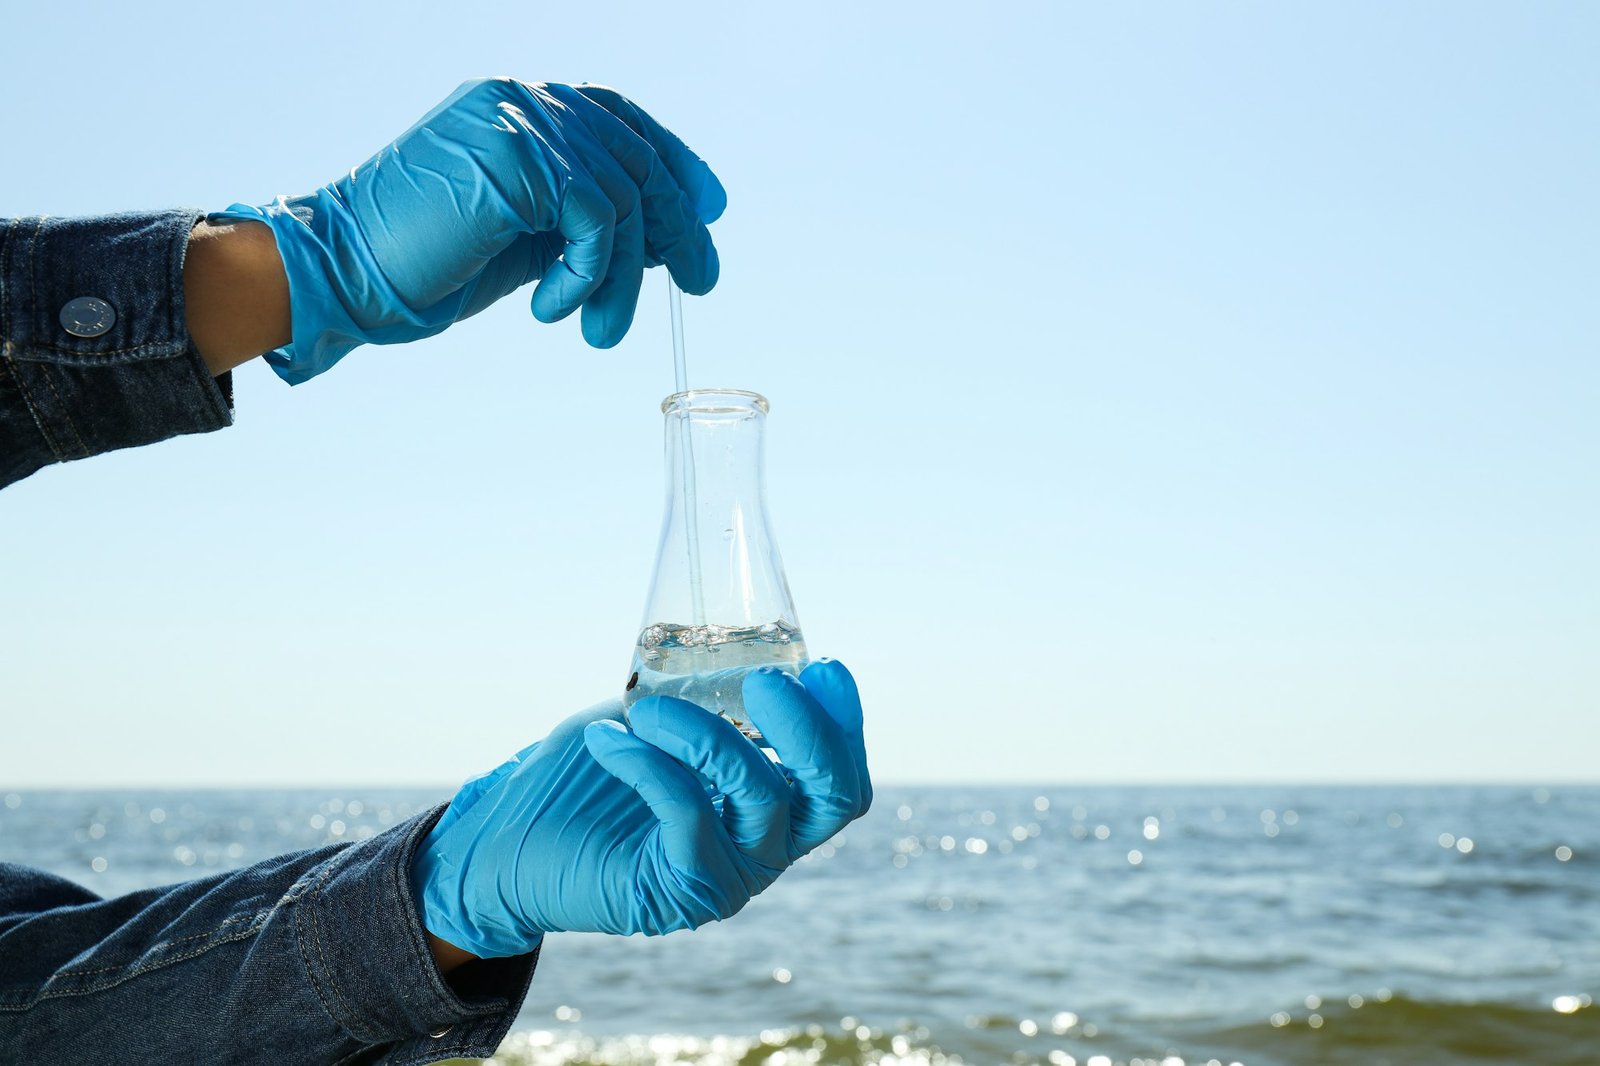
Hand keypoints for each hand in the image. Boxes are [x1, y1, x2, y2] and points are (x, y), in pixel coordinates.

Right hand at [213, 78, 725, 383]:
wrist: (343, 275)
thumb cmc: (424, 264)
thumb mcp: (525, 236)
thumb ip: (583, 219)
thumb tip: (663, 233)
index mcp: (519, 108)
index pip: (619, 118)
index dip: (674, 160)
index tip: (710, 210)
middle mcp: (521, 101)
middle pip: (635, 155)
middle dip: (677, 226)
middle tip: (701, 282)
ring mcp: (516, 122)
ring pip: (623, 195)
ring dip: (625, 277)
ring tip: (602, 332)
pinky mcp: (514, 159)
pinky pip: (594, 218)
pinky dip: (589, 275)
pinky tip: (554, 311)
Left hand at [411, 660, 870, 958]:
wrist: (501, 843)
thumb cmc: (583, 776)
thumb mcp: (655, 718)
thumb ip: (705, 695)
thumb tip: (744, 649)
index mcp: (773, 807)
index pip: (840, 775)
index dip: (844, 721)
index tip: (822, 665)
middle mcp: (766, 846)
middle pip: (834, 796)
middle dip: (810, 731)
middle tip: (765, 682)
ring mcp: (730, 875)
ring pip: (760, 795)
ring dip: (708, 735)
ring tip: (649, 711)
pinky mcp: (679, 892)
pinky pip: (688, 814)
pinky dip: (651, 764)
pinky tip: (608, 741)